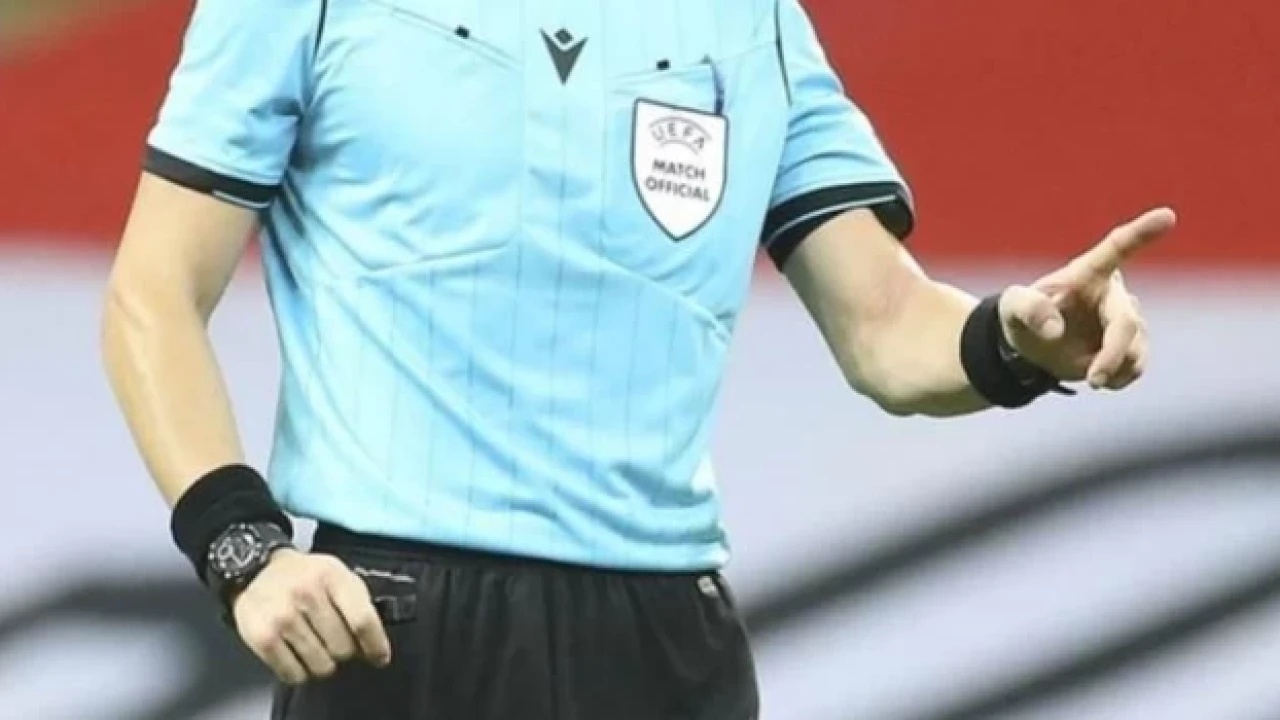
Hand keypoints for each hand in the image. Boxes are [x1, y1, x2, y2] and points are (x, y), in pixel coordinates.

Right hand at [233, 549, 391, 684]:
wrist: (255, 570)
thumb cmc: (304, 576)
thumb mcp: (338, 575)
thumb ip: (359, 603)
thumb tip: (375, 642)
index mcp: (332, 576)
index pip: (362, 620)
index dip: (375, 645)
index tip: (380, 657)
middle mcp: (307, 594)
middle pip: (343, 647)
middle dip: (345, 652)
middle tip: (336, 643)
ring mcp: (283, 617)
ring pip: (321, 665)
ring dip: (323, 664)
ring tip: (315, 647)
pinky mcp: (263, 637)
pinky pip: (294, 674)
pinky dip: (300, 672)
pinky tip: (298, 656)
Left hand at [998, 207, 1176, 389]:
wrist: (1030, 346)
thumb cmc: (1020, 315)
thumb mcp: (1012, 308)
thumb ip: (1028, 310)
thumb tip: (1056, 331)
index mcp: (1087, 273)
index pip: (1117, 247)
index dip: (1142, 233)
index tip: (1168, 216)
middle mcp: (1113, 293)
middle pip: (1126, 323)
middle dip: (1113, 354)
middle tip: (1093, 381)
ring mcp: (1126, 319)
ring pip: (1136, 349)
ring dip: (1112, 368)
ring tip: (1088, 374)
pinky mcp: (1132, 345)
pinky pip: (1137, 366)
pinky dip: (1118, 378)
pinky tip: (1100, 378)